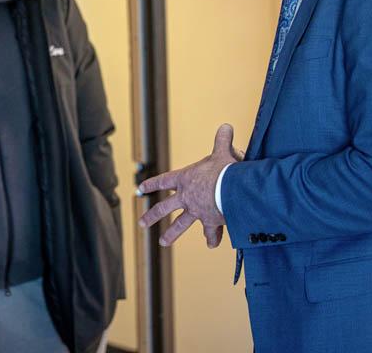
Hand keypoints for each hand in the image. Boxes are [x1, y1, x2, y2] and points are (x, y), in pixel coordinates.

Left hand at [137, 124, 242, 247]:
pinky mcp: (210, 222)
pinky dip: (212, 238)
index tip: (139, 189)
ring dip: (171, 234)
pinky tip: (211, 244)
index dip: (151, 184)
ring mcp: (196, 211)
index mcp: (185, 179)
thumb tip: (226, 126)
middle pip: (164, 208)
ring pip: (180, 224)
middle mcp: (186, 197)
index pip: (163, 180)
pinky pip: (210, 232)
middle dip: (152, 216)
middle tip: (141, 223)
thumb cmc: (224, 170)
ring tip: (162, 242)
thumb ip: (222, 140)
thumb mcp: (222, 152)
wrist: (232, 190)